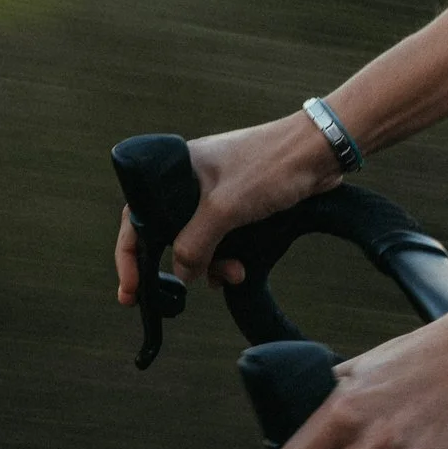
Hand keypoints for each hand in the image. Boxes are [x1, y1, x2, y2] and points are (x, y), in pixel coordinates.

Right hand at [114, 114, 343, 304]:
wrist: (318, 151)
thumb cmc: (269, 167)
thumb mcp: (224, 209)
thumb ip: (195, 244)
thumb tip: (181, 275)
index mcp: (174, 171)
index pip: (136, 217)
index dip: (129, 256)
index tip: (130, 292)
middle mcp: (189, 182)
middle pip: (168, 235)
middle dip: (181, 267)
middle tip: (181, 296)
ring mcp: (215, 195)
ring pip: (198, 243)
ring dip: (212, 266)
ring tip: (234, 274)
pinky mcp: (239, 207)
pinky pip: (221, 242)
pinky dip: (227, 260)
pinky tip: (241, 270)